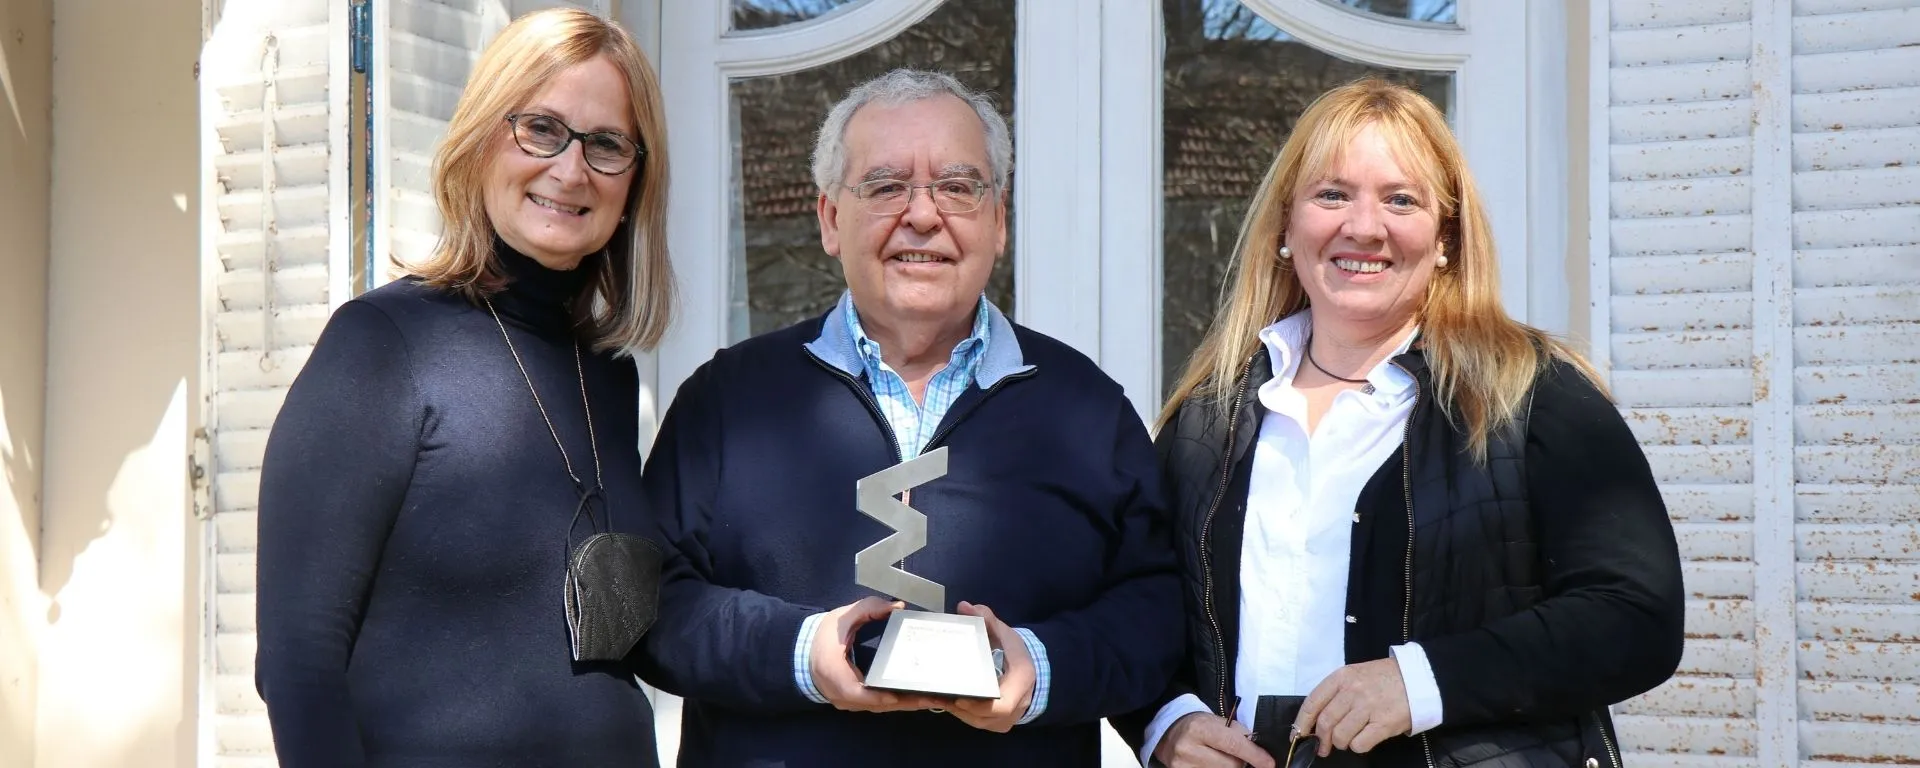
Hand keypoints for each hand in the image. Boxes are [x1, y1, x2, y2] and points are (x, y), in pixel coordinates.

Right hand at [809, 596, 944, 712]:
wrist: (802, 653)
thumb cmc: (823, 636)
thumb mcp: (843, 617)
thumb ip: (868, 608)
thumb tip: (897, 607)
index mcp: (833, 673)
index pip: (854, 691)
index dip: (875, 696)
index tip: (895, 694)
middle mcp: (839, 694)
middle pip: (874, 704)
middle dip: (903, 702)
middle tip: (930, 697)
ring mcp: (846, 701)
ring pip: (878, 707)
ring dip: (903, 705)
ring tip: (930, 698)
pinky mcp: (853, 702)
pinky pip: (876, 705)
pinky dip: (895, 703)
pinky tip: (915, 698)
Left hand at [943, 602, 1034, 732]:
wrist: (1032, 669)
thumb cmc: (1015, 651)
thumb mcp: (1004, 632)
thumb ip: (986, 619)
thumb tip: (964, 607)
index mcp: (1021, 681)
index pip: (1002, 704)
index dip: (979, 706)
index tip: (959, 698)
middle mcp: (1017, 705)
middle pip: (985, 716)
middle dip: (960, 707)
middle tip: (937, 695)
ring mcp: (1009, 718)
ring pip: (979, 722)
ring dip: (959, 712)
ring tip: (937, 698)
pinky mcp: (1000, 723)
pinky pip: (980, 723)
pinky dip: (964, 714)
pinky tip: (947, 702)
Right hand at [1153, 711, 1275, 767]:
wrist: (1169, 733)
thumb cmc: (1199, 726)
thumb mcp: (1217, 721)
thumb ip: (1238, 735)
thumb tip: (1261, 753)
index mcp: (1199, 728)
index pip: (1232, 744)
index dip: (1254, 755)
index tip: (1269, 763)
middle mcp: (1188, 749)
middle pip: (1230, 766)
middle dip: (1242, 763)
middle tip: (1241, 757)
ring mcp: (1183, 766)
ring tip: (1223, 759)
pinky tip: (1217, 765)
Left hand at [1294, 658, 1412, 755]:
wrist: (1418, 678)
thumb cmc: (1383, 679)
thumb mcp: (1355, 675)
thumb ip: (1335, 693)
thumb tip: (1315, 720)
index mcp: (1342, 677)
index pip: (1312, 703)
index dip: (1301, 723)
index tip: (1297, 735)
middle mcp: (1353, 691)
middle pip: (1325, 722)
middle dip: (1320, 740)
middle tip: (1323, 747)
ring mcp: (1368, 707)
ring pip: (1340, 736)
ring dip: (1341, 743)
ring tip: (1348, 739)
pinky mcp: (1384, 723)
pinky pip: (1360, 744)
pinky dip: (1358, 746)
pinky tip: (1364, 739)